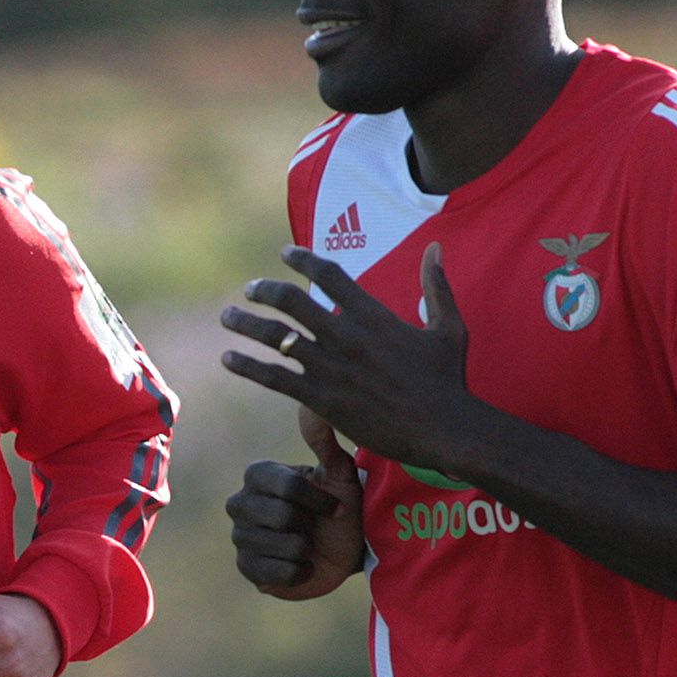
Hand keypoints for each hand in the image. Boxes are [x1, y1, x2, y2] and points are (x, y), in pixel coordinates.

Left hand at [220, 243, 481, 478]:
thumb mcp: (449, 326)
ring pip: (276, 336)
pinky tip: (228, 359)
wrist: (444, 427)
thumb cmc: (448, 380)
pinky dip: (247, 366)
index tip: (285, 254)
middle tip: (250, 289)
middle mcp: (346, 335)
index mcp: (373, 315)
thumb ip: (437, 286)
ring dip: (246, 324)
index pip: (329, 275)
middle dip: (265, 291)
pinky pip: (275, 378)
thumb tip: (435, 248)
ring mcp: (332, 367)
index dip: (303, 259)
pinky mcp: (322, 399)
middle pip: (292, 300)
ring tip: (227, 317)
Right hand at [227, 407, 364, 598]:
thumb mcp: (339, 473)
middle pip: (282, 516)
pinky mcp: (247, 568)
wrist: (345, 552)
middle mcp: (240, 503)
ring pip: (280, 546)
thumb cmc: (341, 506)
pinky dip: (299, 572)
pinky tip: (303, 565)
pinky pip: (274, 574)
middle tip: (315, 526)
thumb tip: (309, 405)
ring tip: (309, 545)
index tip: (337, 507)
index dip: (318, 500)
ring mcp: (240, 537)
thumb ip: (323, 440)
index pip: (287, 486)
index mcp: (258, 475)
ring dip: (307, 549)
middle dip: (311, 524)